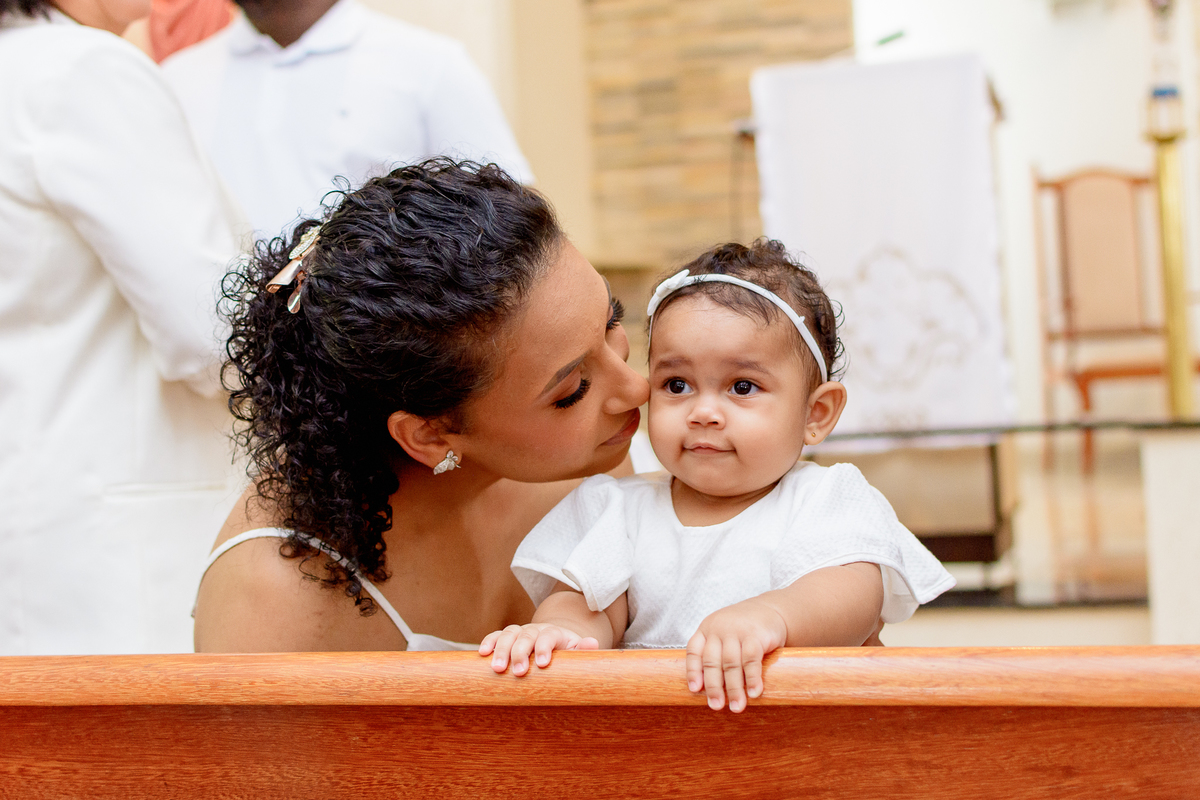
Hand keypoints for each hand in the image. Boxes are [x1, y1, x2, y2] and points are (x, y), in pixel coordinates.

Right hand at [479, 623, 598, 675]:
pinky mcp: (507, 637)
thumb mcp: (577, 652)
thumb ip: (584, 650)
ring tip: (497, 668)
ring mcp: (520, 631)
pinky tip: (482, 654)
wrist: (554, 643)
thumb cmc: (566, 653)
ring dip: (502, 649)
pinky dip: (489, 642)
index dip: (544, 647)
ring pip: (509, 634)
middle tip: (518, 672)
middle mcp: (536, 629)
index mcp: (555, 633)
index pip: (549, 635)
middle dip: (521, 652)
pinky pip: (496, 635)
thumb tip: (593, 643)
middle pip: (527, 635)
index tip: (542, 664)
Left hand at [685, 598, 787, 712]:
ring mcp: (737, 631)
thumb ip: (715, 655)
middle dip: (714, 687)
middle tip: (716, 706)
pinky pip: (751, 659)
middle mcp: (718, 628)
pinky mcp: (756, 635)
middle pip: (712, 661)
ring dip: (734, 688)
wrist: (770, 609)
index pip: (694, 651)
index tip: (695, 690)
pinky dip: (752, 678)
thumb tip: (709, 691)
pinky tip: (753, 692)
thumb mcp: (723, 635)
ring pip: (731, 664)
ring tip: (736, 706)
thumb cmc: (743, 629)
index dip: (692, 671)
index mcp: (706, 629)